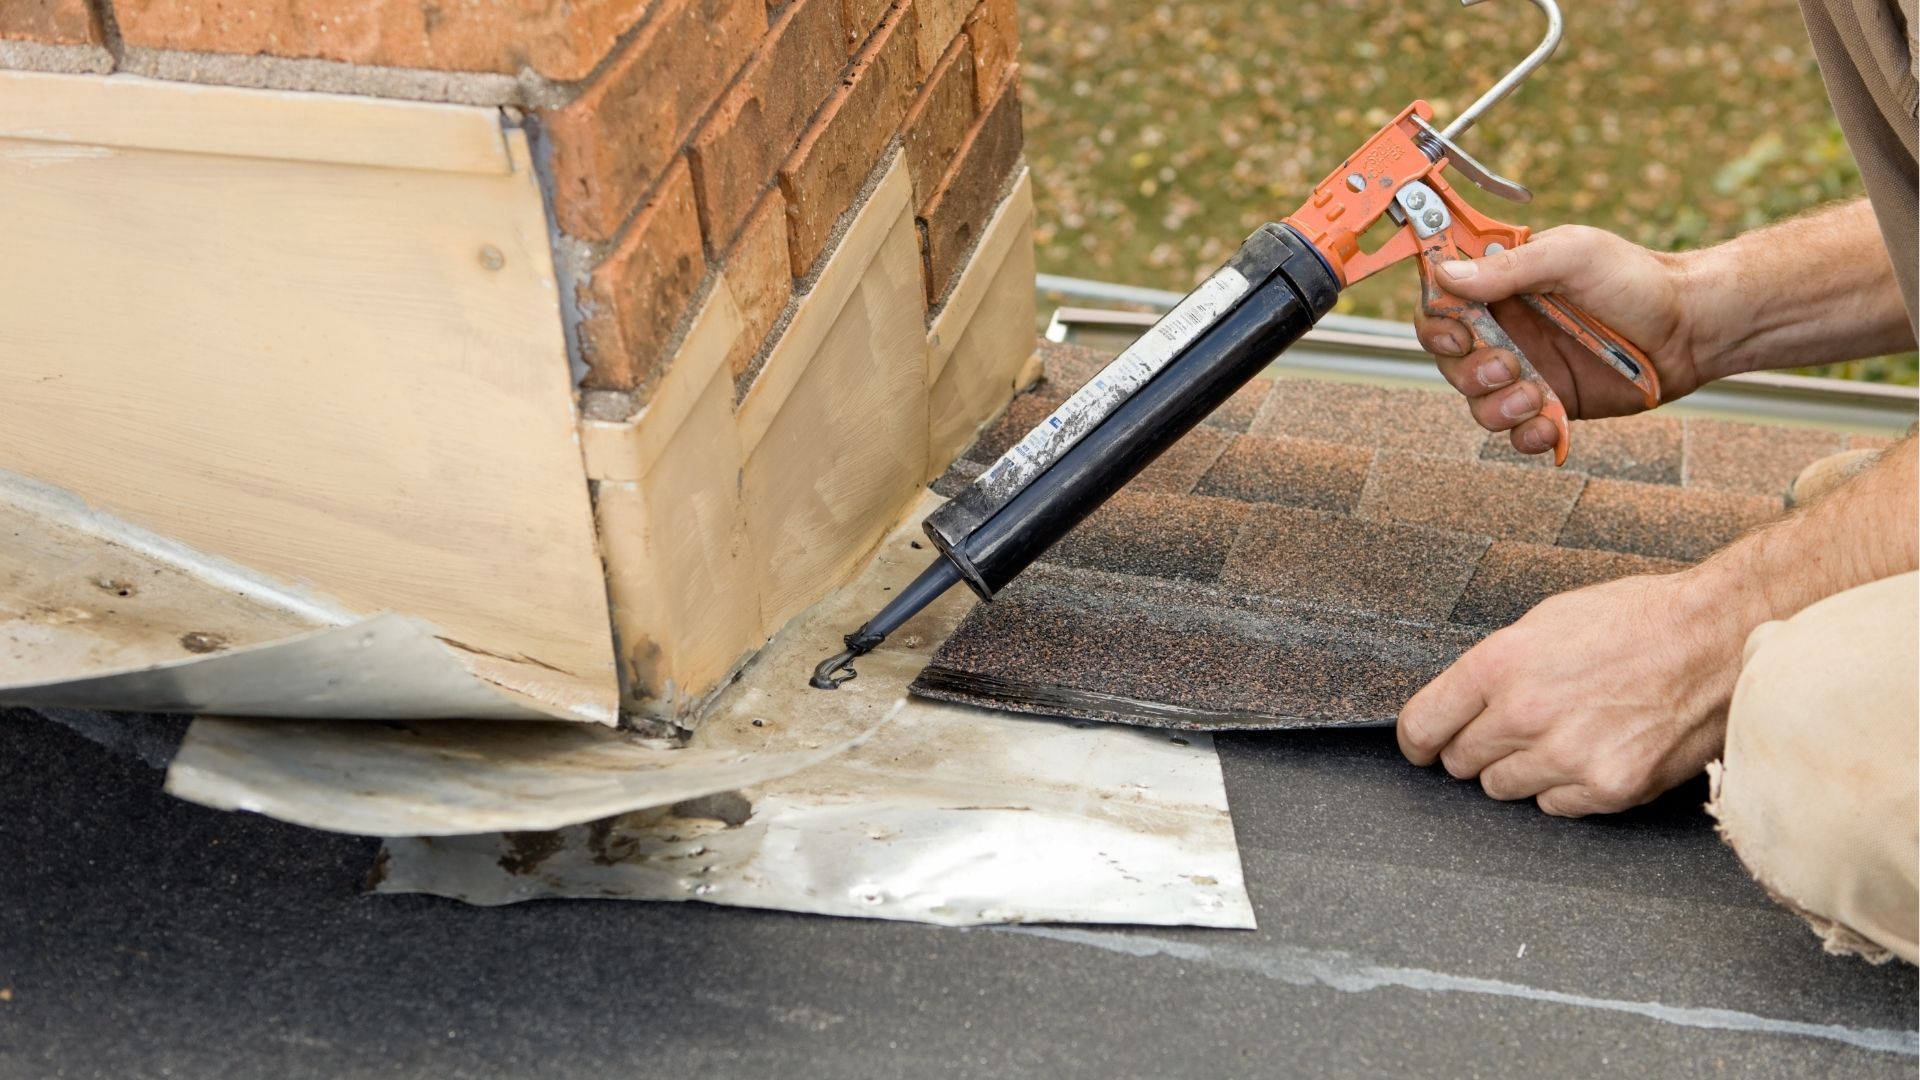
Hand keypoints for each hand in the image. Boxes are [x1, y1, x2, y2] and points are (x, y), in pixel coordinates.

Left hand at [1396, 568, 1754, 815]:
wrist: (1718, 639)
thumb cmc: (1638, 620)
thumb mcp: (1546, 621)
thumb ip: (1496, 667)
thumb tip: (1460, 702)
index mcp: (1500, 664)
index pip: (1422, 726)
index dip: (1419, 740)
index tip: (1424, 746)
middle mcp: (1525, 714)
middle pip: (1461, 762)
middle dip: (1476, 748)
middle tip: (1511, 730)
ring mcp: (1567, 756)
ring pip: (1504, 789)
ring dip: (1521, 769)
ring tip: (1563, 734)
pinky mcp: (1609, 787)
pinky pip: (1555, 806)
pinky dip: (1566, 787)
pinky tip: (1595, 751)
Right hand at [1415, 226, 1709, 456]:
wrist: (1692, 328)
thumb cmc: (1637, 279)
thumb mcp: (1572, 256)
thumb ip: (1508, 268)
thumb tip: (1445, 275)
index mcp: (1503, 287)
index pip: (1441, 305)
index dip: (1437, 324)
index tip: (1460, 333)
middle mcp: (1508, 330)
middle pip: (1450, 361)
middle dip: (1469, 372)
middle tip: (1508, 365)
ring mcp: (1528, 371)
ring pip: (1477, 403)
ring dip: (1496, 407)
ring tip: (1535, 397)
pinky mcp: (1552, 406)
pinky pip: (1517, 434)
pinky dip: (1526, 436)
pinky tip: (1550, 425)